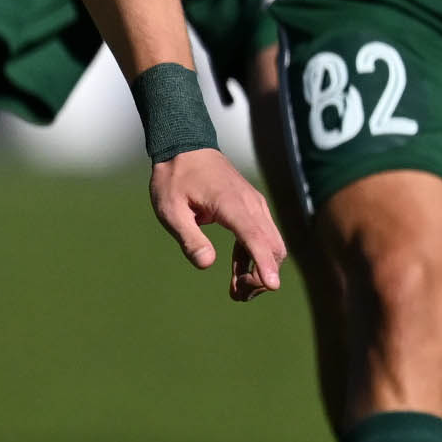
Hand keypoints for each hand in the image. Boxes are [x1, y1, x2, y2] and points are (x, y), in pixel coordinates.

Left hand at [148, 147, 286, 300]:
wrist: (185, 147)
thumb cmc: (175, 178)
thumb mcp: (170, 210)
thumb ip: (189, 237)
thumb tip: (207, 263)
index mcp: (230, 203)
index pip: (254, 237)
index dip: (263, 263)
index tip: (272, 286)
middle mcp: (250, 204)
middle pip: (271, 247)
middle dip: (261, 276)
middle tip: (237, 295)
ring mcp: (254, 206)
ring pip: (271, 245)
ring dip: (260, 271)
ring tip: (237, 293)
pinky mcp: (252, 209)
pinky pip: (262, 239)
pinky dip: (255, 259)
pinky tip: (238, 275)